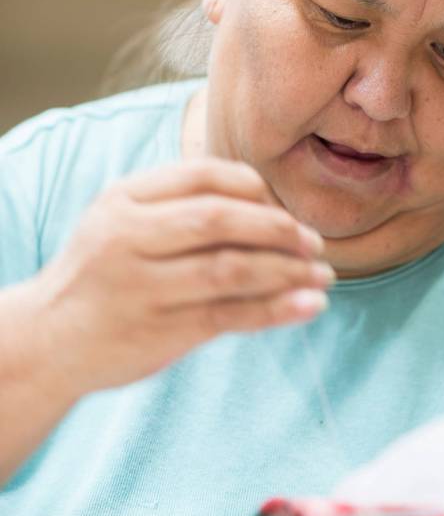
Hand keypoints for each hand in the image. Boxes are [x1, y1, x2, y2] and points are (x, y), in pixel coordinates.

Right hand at [24, 157, 333, 395]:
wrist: (47, 341)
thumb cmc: (101, 276)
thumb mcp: (122, 222)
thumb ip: (180, 207)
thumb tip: (269, 206)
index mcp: (124, 199)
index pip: (203, 174)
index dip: (255, 187)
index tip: (282, 208)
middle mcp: (128, 237)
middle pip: (221, 219)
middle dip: (280, 228)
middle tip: (316, 243)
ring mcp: (142, 286)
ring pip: (232, 268)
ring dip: (288, 271)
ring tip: (323, 276)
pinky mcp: (159, 331)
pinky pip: (229, 315)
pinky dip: (277, 310)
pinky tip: (309, 306)